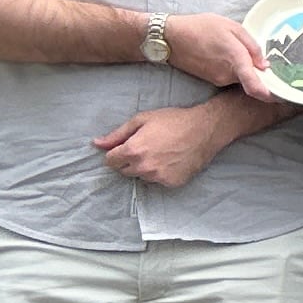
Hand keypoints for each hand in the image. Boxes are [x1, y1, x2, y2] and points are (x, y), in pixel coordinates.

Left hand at [96, 99, 253, 189]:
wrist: (206, 129)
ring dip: (145, 168)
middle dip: (130, 161)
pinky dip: (161, 173)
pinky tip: (171, 161)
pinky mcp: (171, 183)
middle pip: (124, 171)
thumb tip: (96, 143)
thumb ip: (117, 134)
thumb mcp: (142, 120)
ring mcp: (158, 177)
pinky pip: (158, 181)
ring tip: (161, 153)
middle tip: (147, 147)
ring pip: (141, 176)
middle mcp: (143, 167)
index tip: (128, 146)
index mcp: (133, 150)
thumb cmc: (173, 121)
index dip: (117, 153)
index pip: (110, 161)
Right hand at [156, 11, 266, 93]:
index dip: (269, 94)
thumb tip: (265, 65)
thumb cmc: (201, 28)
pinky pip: (229, 76)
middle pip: (251, 79)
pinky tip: (223, 54)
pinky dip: (232, 69)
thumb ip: (252, 46)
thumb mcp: (232, 27)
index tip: (280, 98)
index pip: (254, 85)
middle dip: (258, 72)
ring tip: (232, 48)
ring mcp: (218, 79)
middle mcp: (227, 74)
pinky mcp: (211, 80)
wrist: (170, 38)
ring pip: (240, 77)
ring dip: (243, 68)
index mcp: (235, 59)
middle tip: (258, 56)